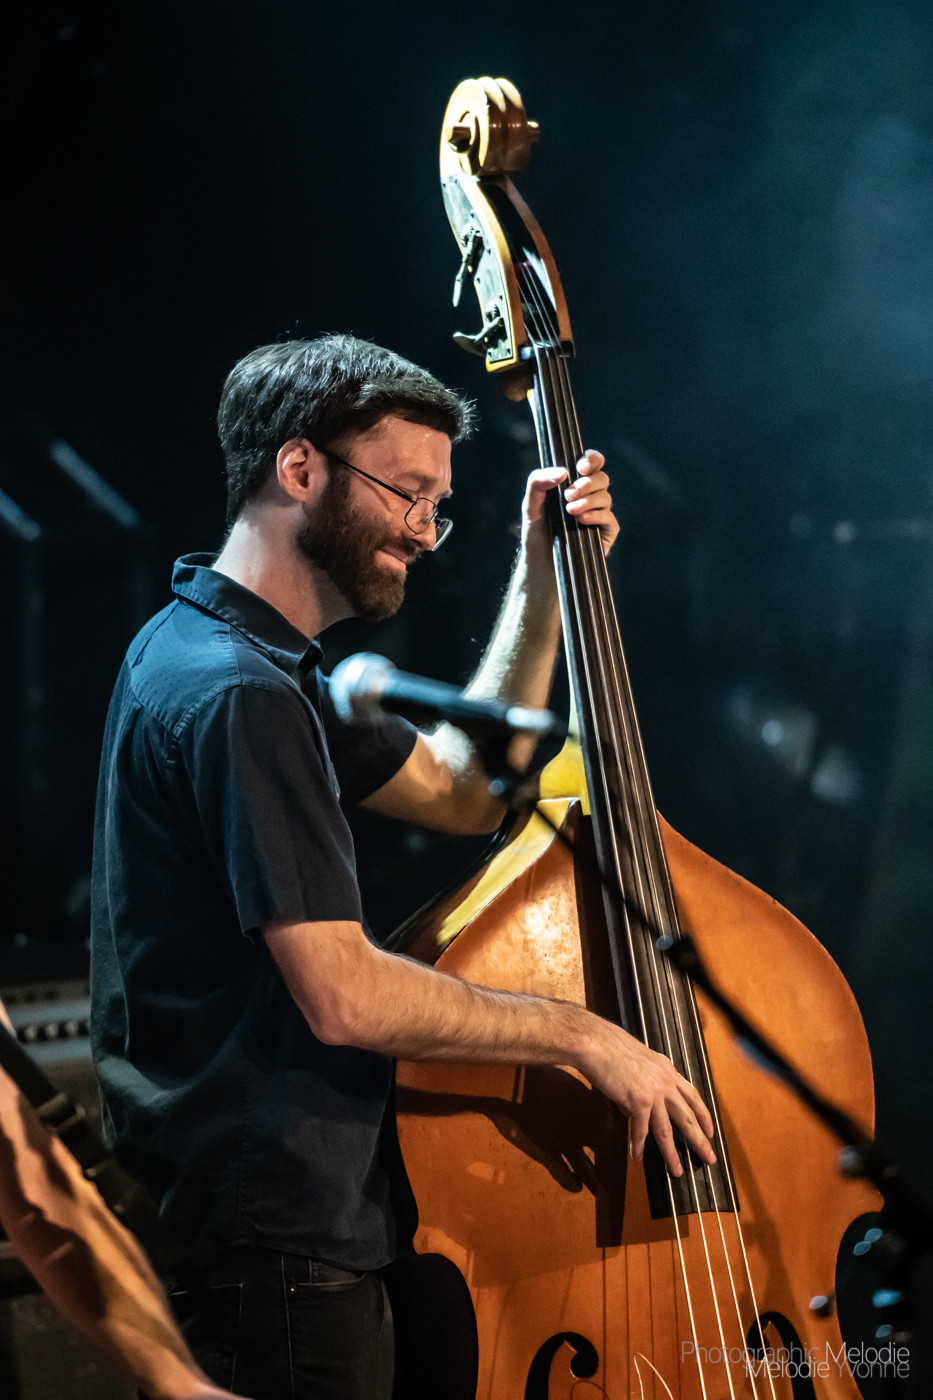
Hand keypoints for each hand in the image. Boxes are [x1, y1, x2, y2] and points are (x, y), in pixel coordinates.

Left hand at [522, 449, 618, 556]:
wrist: (540, 564)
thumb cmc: (536, 533)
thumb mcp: (530, 505)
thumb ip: (537, 483)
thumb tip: (561, 472)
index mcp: (574, 483)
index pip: (591, 462)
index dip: (591, 459)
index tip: (580, 467)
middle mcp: (590, 496)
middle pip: (601, 477)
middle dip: (586, 483)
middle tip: (568, 495)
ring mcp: (599, 513)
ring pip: (606, 496)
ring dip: (588, 500)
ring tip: (570, 511)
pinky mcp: (605, 532)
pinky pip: (609, 517)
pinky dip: (596, 515)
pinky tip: (582, 520)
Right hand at [583, 1020, 716, 1176]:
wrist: (596, 1043)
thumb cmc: (610, 1047)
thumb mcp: (639, 1060)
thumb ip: (647, 1079)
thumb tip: (639, 1102)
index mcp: (667, 1069)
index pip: (692, 1096)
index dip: (703, 1115)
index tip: (710, 1131)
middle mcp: (665, 1082)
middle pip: (688, 1117)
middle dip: (700, 1140)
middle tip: (710, 1158)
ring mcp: (653, 1093)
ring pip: (666, 1130)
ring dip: (671, 1154)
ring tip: (676, 1171)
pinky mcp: (638, 1102)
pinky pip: (640, 1130)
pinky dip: (638, 1146)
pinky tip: (637, 1158)